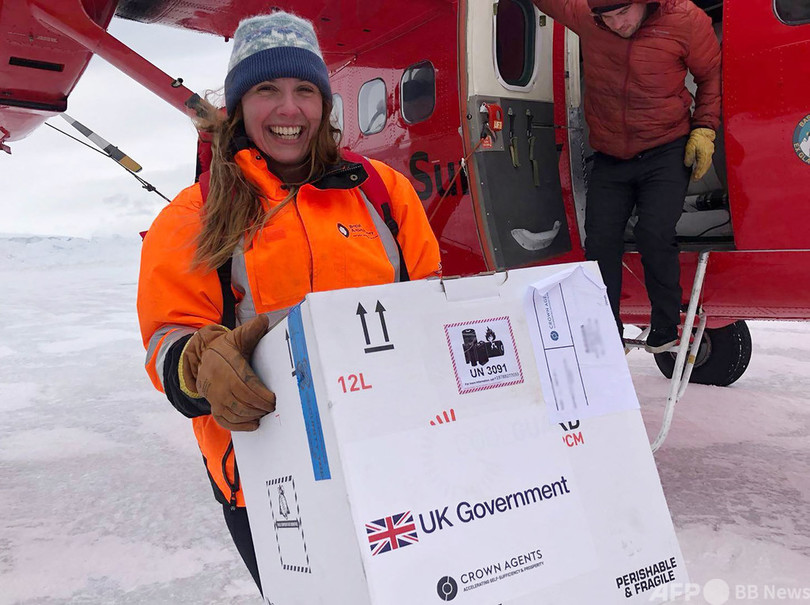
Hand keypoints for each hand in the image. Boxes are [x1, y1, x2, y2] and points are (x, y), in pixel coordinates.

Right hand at [180, 315, 274, 430]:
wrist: (204, 358)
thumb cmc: (227, 348)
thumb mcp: (237, 336)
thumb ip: (252, 329)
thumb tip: (264, 319)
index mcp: (226, 364)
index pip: (244, 384)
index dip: (260, 394)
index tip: (273, 399)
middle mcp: (218, 382)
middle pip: (241, 400)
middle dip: (259, 406)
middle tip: (273, 407)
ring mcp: (213, 396)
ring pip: (234, 412)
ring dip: (252, 415)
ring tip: (265, 413)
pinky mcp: (213, 405)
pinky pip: (225, 420)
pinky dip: (240, 425)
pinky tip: (254, 424)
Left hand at [684, 128, 715, 180]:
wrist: (703, 130)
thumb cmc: (696, 137)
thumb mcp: (690, 147)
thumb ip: (689, 156)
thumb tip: (688, 164)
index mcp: (704, 154)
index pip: (701, 167)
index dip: (698, 174)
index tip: (694, 179)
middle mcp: (709, 154)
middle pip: (705, 167)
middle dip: (700, 174)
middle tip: (695, 179)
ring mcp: (710, 152)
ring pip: (707, 164)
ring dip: (702, 171)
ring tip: (697, 175)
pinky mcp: (710, 151)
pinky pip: (708, 161)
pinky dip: (704, 166)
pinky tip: (701, 168)